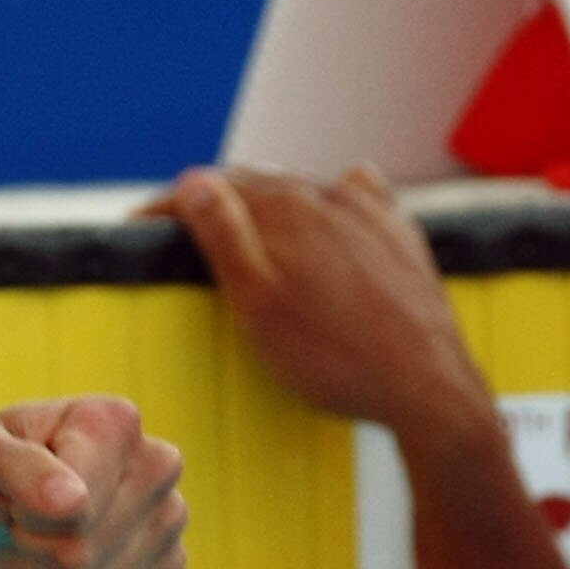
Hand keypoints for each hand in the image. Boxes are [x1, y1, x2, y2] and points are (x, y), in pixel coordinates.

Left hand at [0, 396, 186, 568]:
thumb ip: (18, 468)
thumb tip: (73, 501)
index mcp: (116, 421)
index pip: (73, 509)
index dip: (25, 511)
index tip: (12, 486)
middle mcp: (159, 466)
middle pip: (81, 556)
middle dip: (33, 546)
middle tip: (21, 515)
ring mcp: (170, 520)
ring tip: (38, 536)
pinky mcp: (166, 568)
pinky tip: (58, 566)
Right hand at [156, 164, 493, 450]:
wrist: (429, 388)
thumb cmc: (334, 356)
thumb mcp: (257, 304)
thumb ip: (222, 235)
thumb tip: (193, 180)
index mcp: (285, 208)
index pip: (208, 188)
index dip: (167, 207)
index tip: (140, 230)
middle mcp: (328, 196)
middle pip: (254, 184)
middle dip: (213, 203)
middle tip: (181, 235)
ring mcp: (369, 213)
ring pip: (301, 189)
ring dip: (266, 204)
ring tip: (244, 231)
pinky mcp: (400, 235)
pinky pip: (356, 196)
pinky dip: (328, 201)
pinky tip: (329, 215)